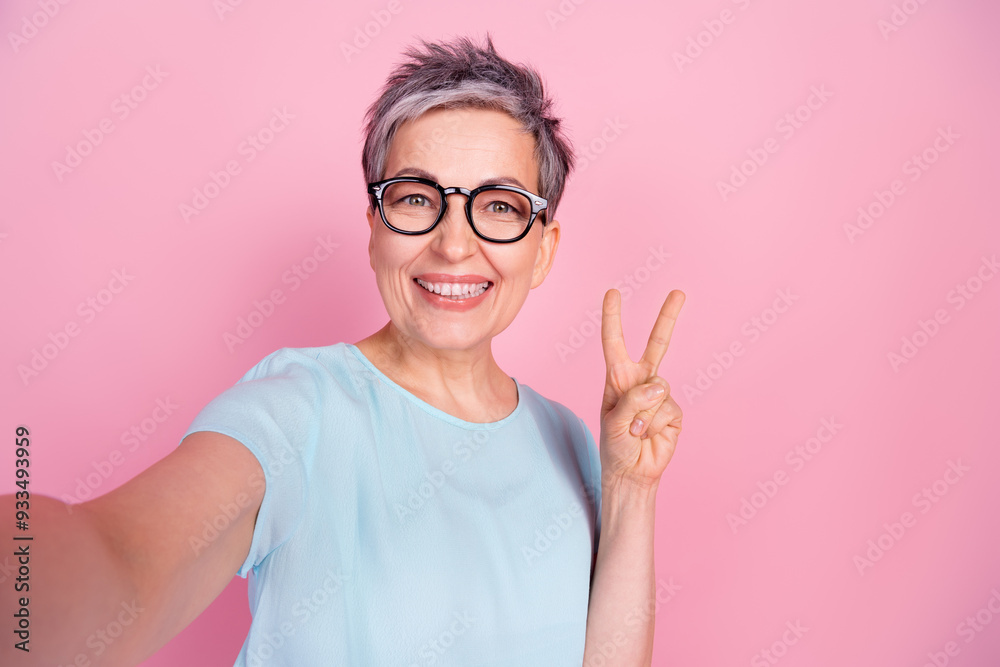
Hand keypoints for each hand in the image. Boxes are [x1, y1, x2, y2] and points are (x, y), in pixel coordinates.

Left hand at [599, 288, 684, 492]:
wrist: (632, 472)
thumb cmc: (615, 446)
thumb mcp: (612, 422)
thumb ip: (632, 401)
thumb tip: (658, 386)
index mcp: (618, 378)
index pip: (614, 343)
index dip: (613, 318)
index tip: (613, 293)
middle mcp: (641, 381)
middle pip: (657, 344)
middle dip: (668, 318)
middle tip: (679, 292)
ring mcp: (660, 395)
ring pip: (658, 389)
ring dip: (643, 414)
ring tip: (635, 431)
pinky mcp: (674, 411)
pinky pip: (666, 409)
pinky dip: (653, 425)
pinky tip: (648, 435)